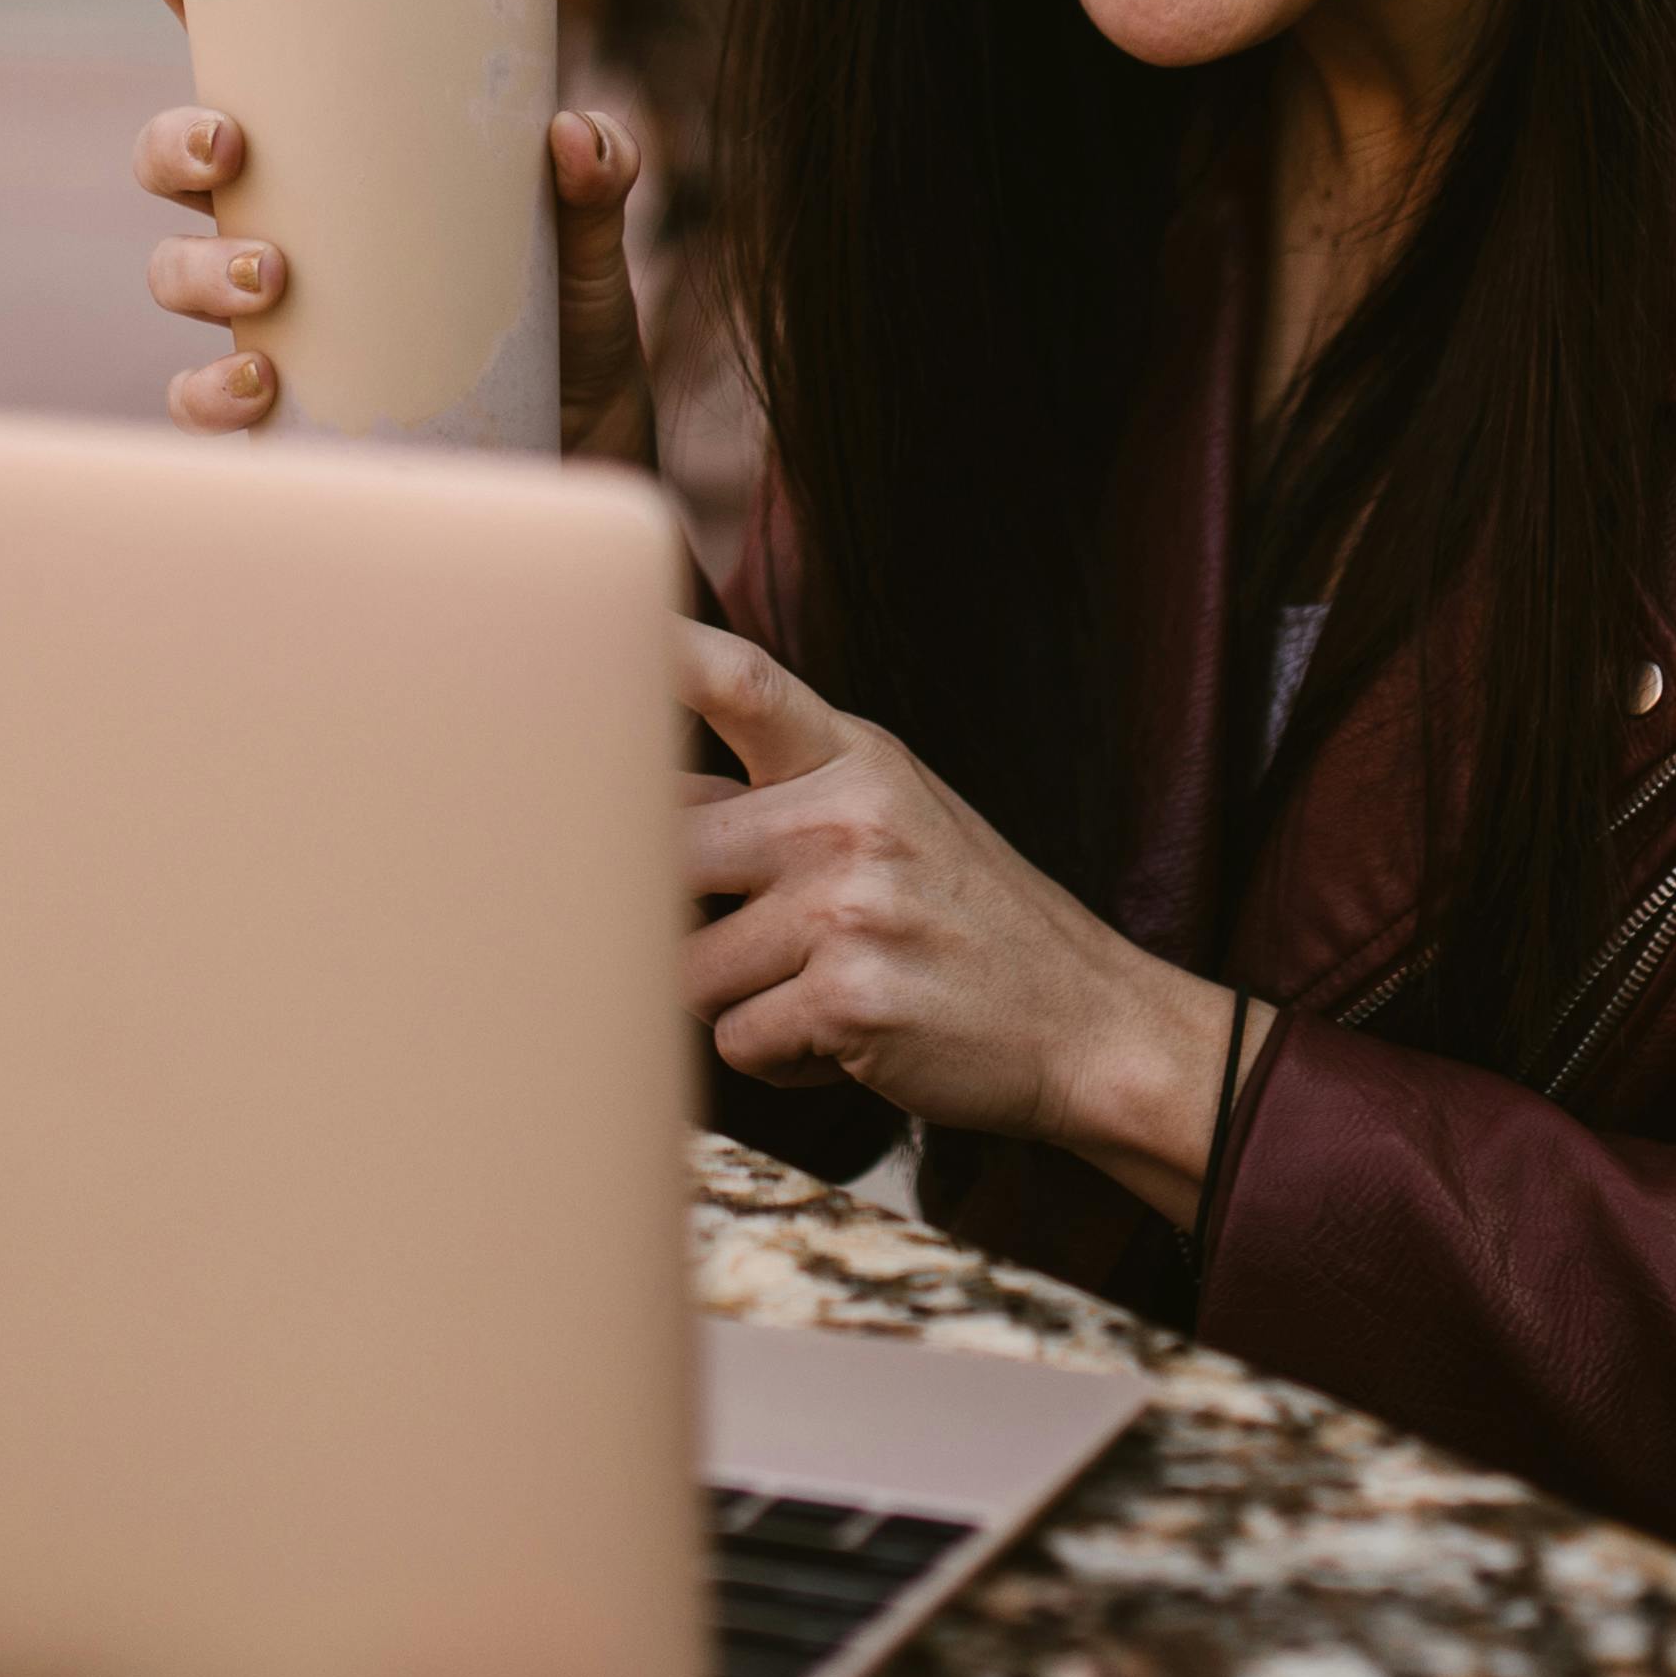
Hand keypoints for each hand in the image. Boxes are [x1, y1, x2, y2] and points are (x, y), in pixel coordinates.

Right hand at [129, 0, 651, 454]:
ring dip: (199, 266)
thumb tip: (574, 130)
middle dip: (172, 142)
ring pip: (171, 270)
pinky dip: (211, 393)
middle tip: (230, 149)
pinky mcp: (277, 408)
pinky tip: (261, 385)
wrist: (575, 444)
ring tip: (273, 276)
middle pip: (171, 161)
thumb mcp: (585, 238)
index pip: (246, 62)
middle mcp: (284, 225)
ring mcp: (269, 317)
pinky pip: (198, 399)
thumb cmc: (562, 320)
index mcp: (336, 160)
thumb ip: (595, 178)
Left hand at [675, 622, 1240, 1226]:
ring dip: (740, 1003)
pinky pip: (741, 1042)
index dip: (661, 655)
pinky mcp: (852, 996)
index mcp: (854, 759)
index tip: (587, 616)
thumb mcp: (892, 820)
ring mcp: (851, 905)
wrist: (1088, 1020)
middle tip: (743, 942)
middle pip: (664, 858)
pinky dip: (782, 1060)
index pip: (742, 684)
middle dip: (674, 919)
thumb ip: (779, 804)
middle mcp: (848, 817)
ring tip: (821, 993)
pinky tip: (849, 1040)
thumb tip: (630, 809)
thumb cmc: (965, 921)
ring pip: (692, 970)